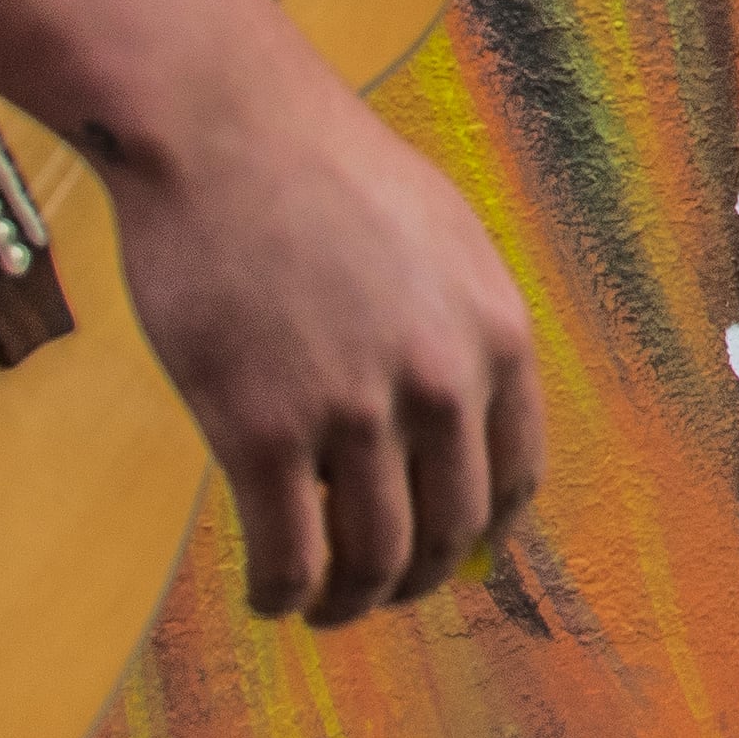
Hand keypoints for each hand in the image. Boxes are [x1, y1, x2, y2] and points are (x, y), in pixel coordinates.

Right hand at [103, 74, 545, 626]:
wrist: (222, 130)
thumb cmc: (325, 174)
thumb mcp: (445, 241)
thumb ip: (466, 333)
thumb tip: (468, 434)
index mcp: (497, 336)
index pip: (515, 481)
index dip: (483, 535)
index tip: (451, 553)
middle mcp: (440, 384)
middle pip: (449, 534)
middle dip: (417, 582)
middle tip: (380, 592)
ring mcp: (350, 412)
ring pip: (372, 561)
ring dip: (350, 603)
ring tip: (322, 606)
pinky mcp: (258, 431)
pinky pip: (287, 556)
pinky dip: (282, 596)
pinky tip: (269, 598)